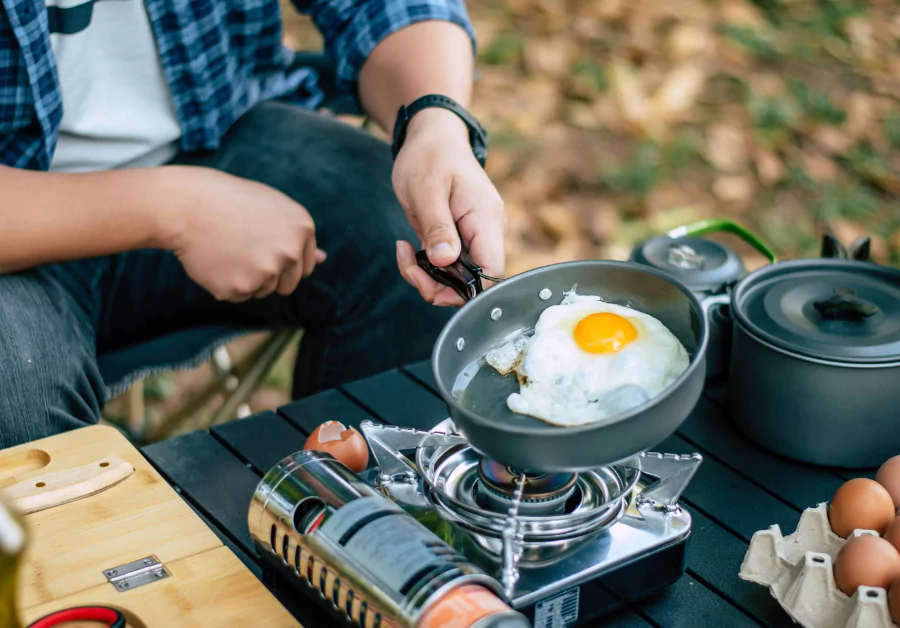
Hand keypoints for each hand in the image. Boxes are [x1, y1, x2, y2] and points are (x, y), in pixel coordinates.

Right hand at [162, 166, 325, 301]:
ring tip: (227, 249)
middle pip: (288, 285)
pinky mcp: (239, 288)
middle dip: (268, 275)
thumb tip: (323, 259)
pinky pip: (237, 296)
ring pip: (262, 291)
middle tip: (242, 249)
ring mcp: (265, 272)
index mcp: (303, 229)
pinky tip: (215, 260)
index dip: (282, 260)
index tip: (262, 247)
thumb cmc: (229, 202)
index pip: (305, 267)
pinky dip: (225, 284)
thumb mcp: (272, 208)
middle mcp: (289, 252)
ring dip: (246, 278)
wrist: (187, 204)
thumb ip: (298, 236)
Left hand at [392, 109, 505, 305]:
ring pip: (456, 278)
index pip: (491, 272)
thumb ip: (438, 227)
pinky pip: (445, 267)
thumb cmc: (430, 156)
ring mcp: (472, 238)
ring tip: (404, 253)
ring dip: (427, 277)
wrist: (431, 137)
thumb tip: (446, 261)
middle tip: (409, 265)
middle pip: (473, 282)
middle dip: (438, 285)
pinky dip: (424, 267)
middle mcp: (485, 233)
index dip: (466, 290)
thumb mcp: (427, 190)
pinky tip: (407, 249)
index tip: (433, 286)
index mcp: (486, 221)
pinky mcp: (457, 240)